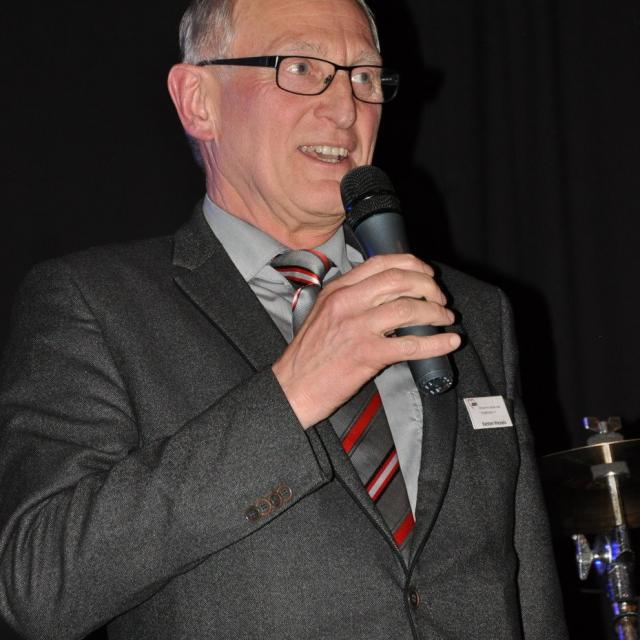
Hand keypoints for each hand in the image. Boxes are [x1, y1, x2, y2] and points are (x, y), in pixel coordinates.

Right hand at [272, 254, 460, 427]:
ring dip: (436, 312)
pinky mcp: (368, 354)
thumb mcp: (322, 313)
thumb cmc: (308, 355)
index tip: (426, 273)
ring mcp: (358, 327)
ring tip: (445, 318)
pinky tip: (449, 342)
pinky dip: (436, 342)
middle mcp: (347, 303)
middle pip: (399, 280)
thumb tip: (385, 294)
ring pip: (409, 308)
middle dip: (429, 287)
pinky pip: (411, 344)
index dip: (411, 264)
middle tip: (439, 298)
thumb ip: (349, 298)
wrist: (293, 386)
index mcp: (337, 290)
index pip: (381, 263)